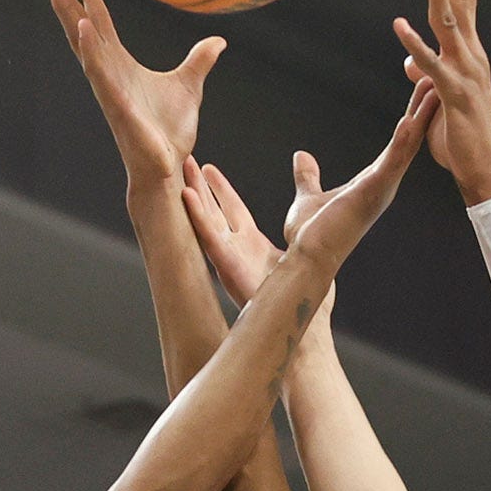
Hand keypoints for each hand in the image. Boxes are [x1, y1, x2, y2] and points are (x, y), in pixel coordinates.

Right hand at [41, 0, 221, 185]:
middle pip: (78, 22)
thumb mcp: (189, 86)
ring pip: (82, 41)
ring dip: (67, 11)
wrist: (166, 167)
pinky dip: (90, 49)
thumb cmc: (170, 132)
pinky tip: (83, 26)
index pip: (99, 18)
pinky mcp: (116, 104)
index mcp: (119, 62)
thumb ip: (199, 61)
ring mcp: (107, 86)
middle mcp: (106, 70)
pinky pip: (99, 72)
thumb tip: (218, 42)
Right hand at [179, 148, 333, 310]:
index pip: (233, 210)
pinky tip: (186, 195)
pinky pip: (209, 239)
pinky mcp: (229, 270)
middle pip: (215, 211)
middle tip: (184, 162)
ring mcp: (232, 261)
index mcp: (256, 247)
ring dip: (192, 196)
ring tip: (180, 172)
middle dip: (199, 187)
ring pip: (206, 221)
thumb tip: (310, 171)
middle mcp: (239, 253)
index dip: (220, 189)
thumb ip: (308, 199)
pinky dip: (196, 216)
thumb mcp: (307, 234)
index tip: (208, 168)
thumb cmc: (310, 296)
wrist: (308, 328)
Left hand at [271, 81, 435, 278]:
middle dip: (425, 109)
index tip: (424, 91)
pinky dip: (401, 142)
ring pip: (407, 146)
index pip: (398, 142)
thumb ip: (309, 176)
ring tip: (435, 90)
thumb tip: (302, 157)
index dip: (413, 115)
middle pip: (410, 138)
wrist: (307, 260)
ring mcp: (380, 189)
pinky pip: (391, 164)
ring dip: (421, 118)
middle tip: (441, 79)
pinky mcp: (371, 194)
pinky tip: (409, 121)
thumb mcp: (309, 196)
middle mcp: (383, 184)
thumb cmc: (310, 235)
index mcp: (372, 181)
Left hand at [395, 0, 490, 204]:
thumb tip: (411, 61)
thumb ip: (427, 75)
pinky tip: (399, 25)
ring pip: (449, 22)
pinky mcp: (454, 94)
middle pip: (463, 0)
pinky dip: (414, 44)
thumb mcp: (439, 100)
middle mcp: (472, 56)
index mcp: (470, 54)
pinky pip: (431, 64)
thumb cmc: (462, 136)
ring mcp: (466, 72)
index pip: (467, 4)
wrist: (481, 170)